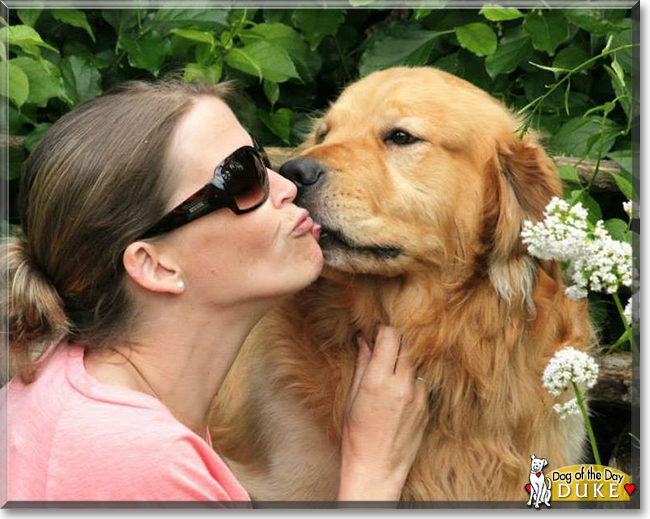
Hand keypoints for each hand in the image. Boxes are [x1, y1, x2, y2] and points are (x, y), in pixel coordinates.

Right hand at [337, 325, 430, 501]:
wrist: (376, 467)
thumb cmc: (356, 434)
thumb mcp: (352, 396)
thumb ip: (363, 364)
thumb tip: (364, 341)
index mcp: (378, 381)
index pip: (391, 336)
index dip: (383, 329)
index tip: (376, 330)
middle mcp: (402, 385)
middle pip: (408, 344)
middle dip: (396, 341)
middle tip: (385, 344)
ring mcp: (419, 396)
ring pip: (417, 361)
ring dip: (406, 358)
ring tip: (392, 366)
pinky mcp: (427, 407)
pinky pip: (423, 381)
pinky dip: (413, 377)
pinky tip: (401, 387)